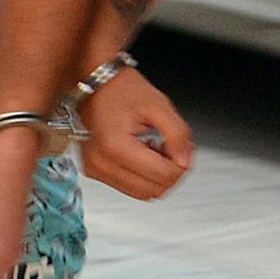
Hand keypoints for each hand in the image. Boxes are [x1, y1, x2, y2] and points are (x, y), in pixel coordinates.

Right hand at [78, 66, 193, 200]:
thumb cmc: (123, 90)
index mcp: (115, 146)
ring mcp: (96, 170)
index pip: (162, 176)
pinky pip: (129, 188)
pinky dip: (142, 177)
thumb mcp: (159, 105)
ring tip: (156, 150)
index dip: (181, 165)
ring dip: (156, 177)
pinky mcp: (94, 172)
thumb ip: (178, 134)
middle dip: (170, 173)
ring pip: (142, 194)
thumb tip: (184, 161)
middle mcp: (102, 162)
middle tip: (172, 149)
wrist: (97, 84)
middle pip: (153, 191)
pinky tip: (143, 154)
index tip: (182, 149)